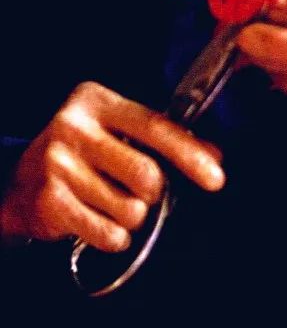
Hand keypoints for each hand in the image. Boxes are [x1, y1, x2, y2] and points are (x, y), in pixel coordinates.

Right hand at [0, 82, 223, 250]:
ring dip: (133, 215)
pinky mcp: (49, 201)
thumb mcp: (119, 131)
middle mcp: (74, 127)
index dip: (190, 154)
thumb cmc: (83, 152)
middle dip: (153, 191)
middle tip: (138, 188)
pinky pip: (107, 232)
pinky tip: (101, 221)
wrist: (20, 181)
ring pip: (129, 208)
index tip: (216, 177)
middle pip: (146, 174)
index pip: (155, 127)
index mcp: (97, 101)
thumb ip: (164, 139)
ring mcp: (58, 164)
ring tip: (112, 202)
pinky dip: (116, 235)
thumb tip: (214, 155)